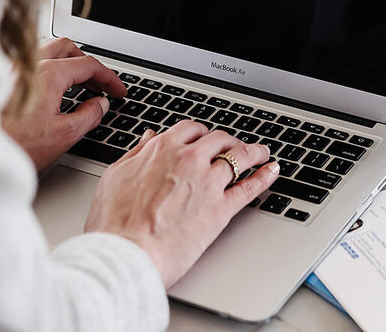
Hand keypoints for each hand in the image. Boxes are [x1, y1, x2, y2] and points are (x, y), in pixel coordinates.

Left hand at [2, 37, 126, 172]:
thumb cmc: (13, 145)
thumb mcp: (63, 135)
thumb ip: (89, 116)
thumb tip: (100, 105)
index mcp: (50, 74)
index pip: (89, 65)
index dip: (109, 78)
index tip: (117, 91)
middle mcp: (31, 64)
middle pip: (68, 48)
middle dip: (87, 63)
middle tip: (98, 84)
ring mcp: (15, 71)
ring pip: (48, 52)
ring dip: (67, 62)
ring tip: (76, 83)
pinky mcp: (2, 82)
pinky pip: (31, 63)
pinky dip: (48, 69)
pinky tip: (48, 89)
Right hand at [85, 122, 279, 288]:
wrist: (125, 255)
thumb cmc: (114, 224)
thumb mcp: (115, 177)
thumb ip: (135, 154)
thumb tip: (148, 138)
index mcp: (162, 149)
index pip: (190, 130)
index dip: (201, 134)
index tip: (205, 139)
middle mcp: (188, 159)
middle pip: (218, 139)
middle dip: (228, 141)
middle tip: (233, 146)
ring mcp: (207, 182)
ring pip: (238, 156)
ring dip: (253, 152)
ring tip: (261, 153)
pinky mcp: (220, 209)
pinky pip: (249, 187)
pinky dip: (264, 176)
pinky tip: (271, 171)